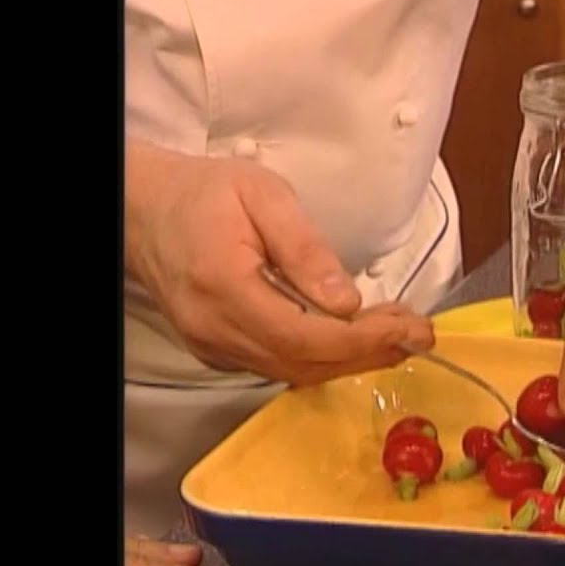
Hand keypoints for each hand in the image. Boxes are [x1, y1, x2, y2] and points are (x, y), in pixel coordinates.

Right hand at [125, 140, 433, 384]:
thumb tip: (347, 300)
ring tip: (398, 334)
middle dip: (370, 353)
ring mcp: (213, 346)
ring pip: (294, 373)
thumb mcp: (263, 195)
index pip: (304, 336)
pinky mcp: (219, 351)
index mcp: (224, 286)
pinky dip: (325, 359)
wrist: (146, 210)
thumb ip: (305, 248)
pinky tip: (357, 337)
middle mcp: (215, 329)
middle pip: (304, 364)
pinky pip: (279, 367)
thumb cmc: (206, 193)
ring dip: (353, 359)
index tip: (412, 328)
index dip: (364, 339)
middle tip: (418, 333)